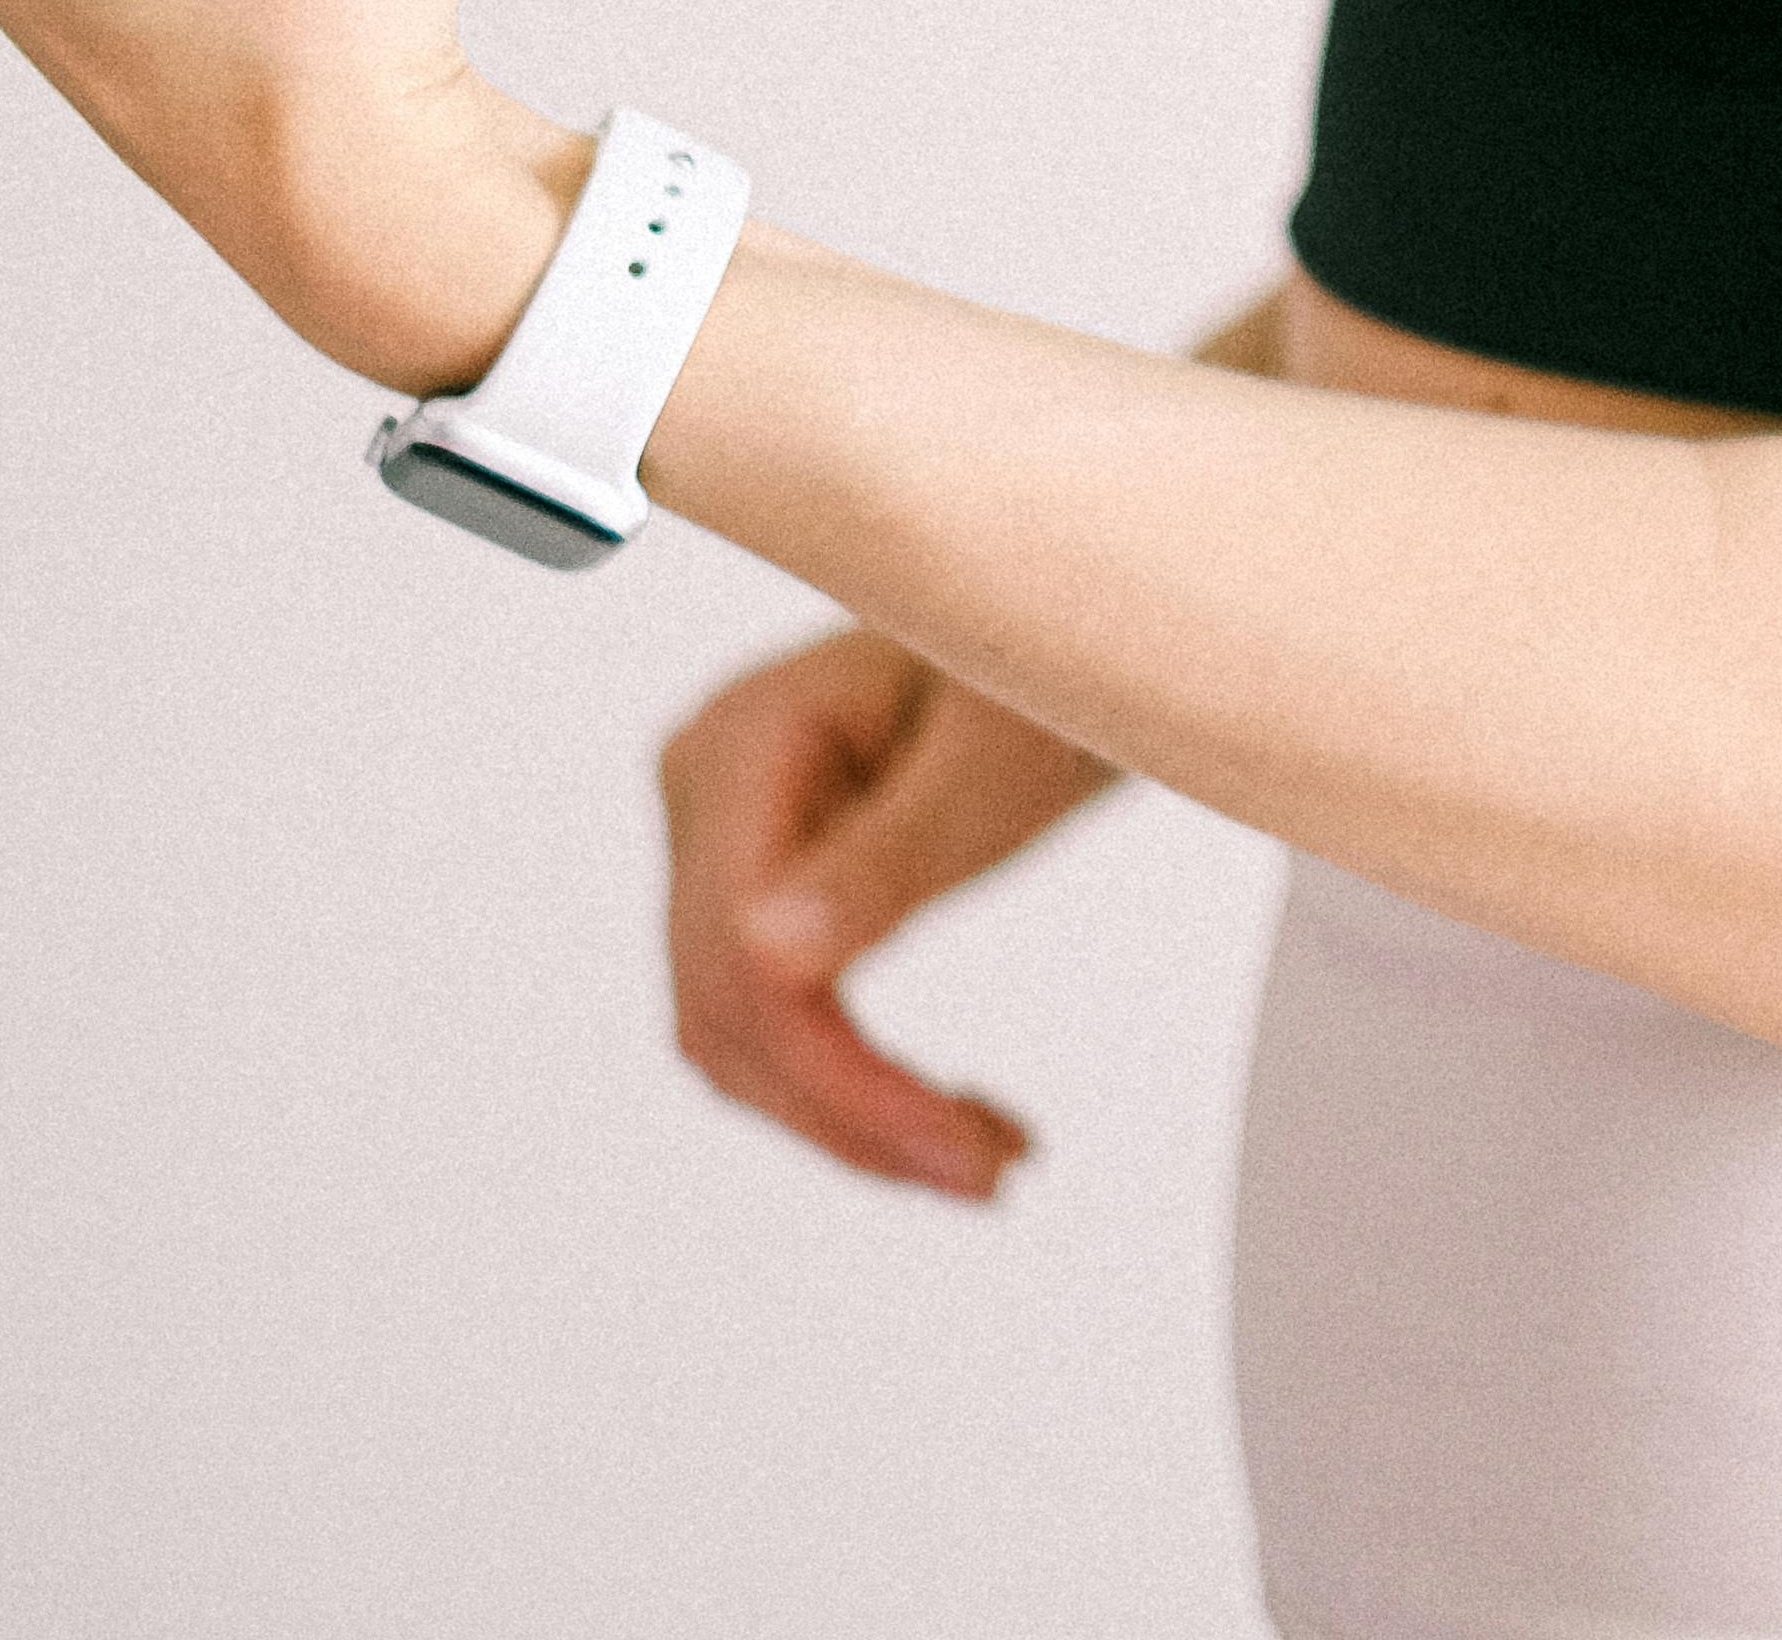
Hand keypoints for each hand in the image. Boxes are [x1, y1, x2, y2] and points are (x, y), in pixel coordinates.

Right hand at [661, 623, 1108, 1198]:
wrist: (1076, 606)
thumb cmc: (1053, 652)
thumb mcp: (1006, 753)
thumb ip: (896, 848)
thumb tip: (770, 953)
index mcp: (746, 743)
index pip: (748, 961)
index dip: (845, 1081)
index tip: (970, 1151)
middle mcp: (705, 782)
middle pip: (727, 1010)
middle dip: (853, 1116)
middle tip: (991, 1174)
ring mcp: (720, 826)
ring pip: (736, 1031)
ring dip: (848, 1118)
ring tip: (984, 1158)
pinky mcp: (759, 864)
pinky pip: (771, 1007)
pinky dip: (848, 1081)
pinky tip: (942, 1116)